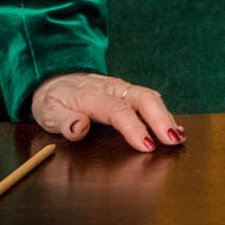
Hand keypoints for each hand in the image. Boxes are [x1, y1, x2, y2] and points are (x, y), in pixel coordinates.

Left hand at [29, 73, 184, 151]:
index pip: (117, 110)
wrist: (55, 79)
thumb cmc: (53, 100)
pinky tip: (174, 129)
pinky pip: (150, 99)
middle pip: (142, 98)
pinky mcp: (129, 92)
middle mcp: (112, 88)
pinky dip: (164, 113)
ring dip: (166, 117)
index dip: (134, 127)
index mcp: (91, 95)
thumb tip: (81, 127)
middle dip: (160, 119)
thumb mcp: (46, 112)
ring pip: (150, 97)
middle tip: (172, 140)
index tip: (147, 146)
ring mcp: (123, 88)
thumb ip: (63, 121)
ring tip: (178, 138)